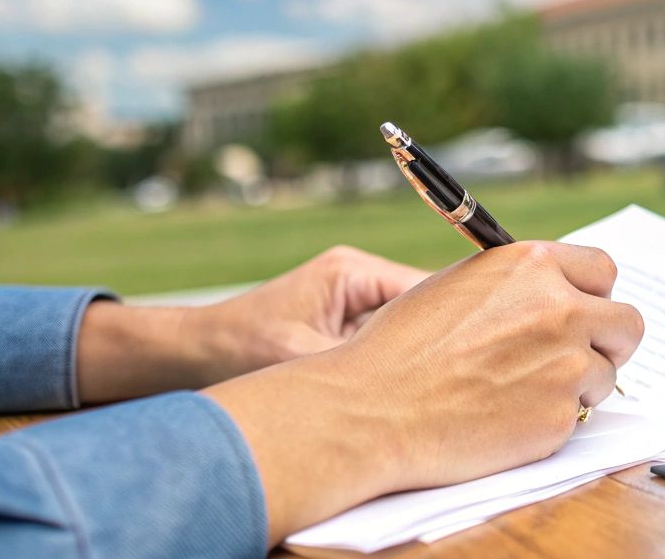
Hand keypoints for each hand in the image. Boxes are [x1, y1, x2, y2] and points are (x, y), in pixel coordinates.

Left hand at [77, 246, 427, 402]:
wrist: (187, 356)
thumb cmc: (237, 349)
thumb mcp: (306, 359)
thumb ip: (363, 363)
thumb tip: (416, 381)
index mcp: (352, 271)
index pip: (427, 289)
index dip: (455, 322)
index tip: (476, 355)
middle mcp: (357, 278)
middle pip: (422, 307)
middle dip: (438, 341)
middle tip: (459, 382)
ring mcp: (350, 301)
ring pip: (406, 328)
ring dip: (412, 356)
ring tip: (426, 390)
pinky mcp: (340, 325)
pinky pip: (383, 341)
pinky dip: (391, 365)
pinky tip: (396, 394)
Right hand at [203, 241, 645, 543]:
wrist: (372, 410)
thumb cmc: (401, 347)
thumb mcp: (460, 285)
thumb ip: (517, 283)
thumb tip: (556, 290)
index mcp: (532, 265)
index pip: (604, 270)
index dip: (591, 294)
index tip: (579, 310)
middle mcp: (559, 309)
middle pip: (627, 322)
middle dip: (606, 340)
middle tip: (574, 356)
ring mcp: (566, 364)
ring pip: (607, 374)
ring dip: (577, 384)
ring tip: (521, 391)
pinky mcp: (560, 417)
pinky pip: (580, 416)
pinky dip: (552, 420)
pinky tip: (508, 417)